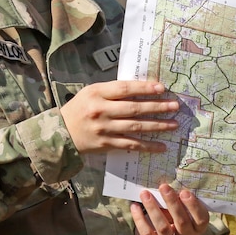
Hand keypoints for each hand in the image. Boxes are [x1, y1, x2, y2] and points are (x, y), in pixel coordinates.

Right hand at [60, 80, 179, 153]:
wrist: (60, 133)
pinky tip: (161, 146)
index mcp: (97, 93)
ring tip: (173, 124)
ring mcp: (104, 129)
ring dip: (157, 126)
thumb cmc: (79, 108)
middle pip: (134, 108)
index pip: (125, 88)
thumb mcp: (91, 92)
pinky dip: (147, 146)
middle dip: (157, 107)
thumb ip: (113, 90)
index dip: (144, 88)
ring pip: (135, 127)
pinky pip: (131, 145)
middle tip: (175, 106)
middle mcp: (101, 110)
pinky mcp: (106, 144)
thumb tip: (142, 88)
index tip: (162, 88)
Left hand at [132, 183, 210, 234]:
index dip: (194, 206)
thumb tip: (168, 183)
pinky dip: (140, 219)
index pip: (201, 219)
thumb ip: (178, 199)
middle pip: (182, 222)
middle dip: (172, 203)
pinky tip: (135, 207)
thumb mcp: (178, 209)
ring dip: (153, 209)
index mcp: (197, 228)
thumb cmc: (171, 217)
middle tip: (163, 187)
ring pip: (163, 228)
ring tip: (145, 194)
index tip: (184, 192)